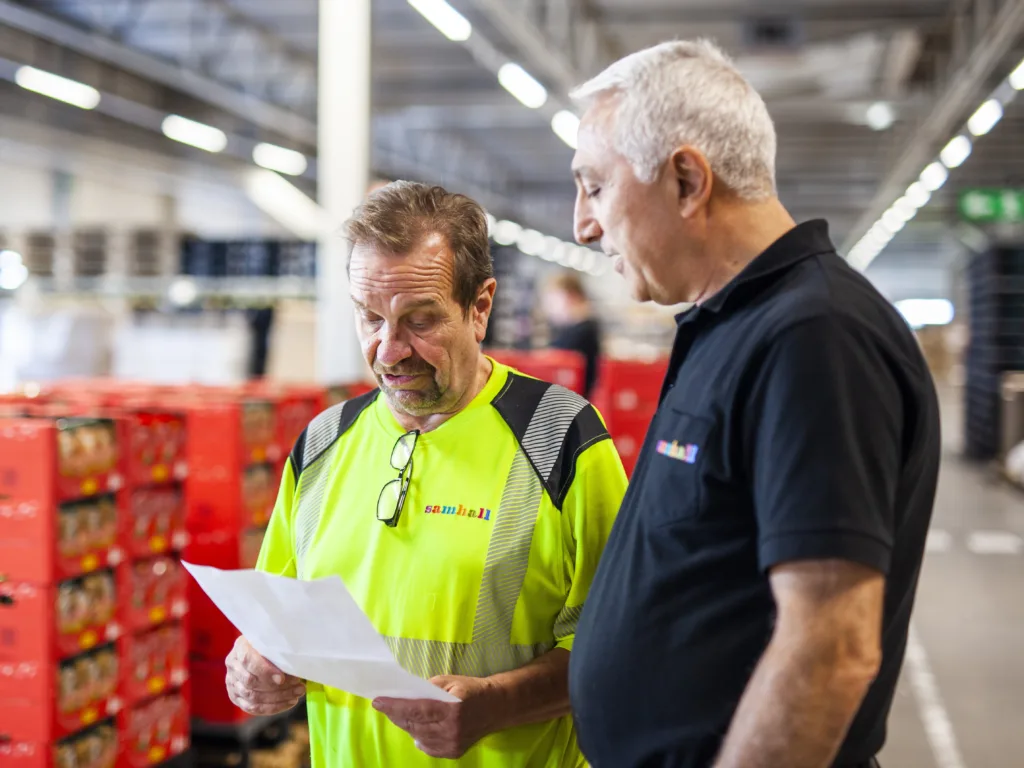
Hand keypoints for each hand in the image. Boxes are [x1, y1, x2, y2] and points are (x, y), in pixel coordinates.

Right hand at [225, 635, 304, 716]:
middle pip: (251, 681)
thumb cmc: (272, 643)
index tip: (282, 678)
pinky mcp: (236, 697)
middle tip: (299, 686)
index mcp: (241, 646)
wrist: (260, 651)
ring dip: (278, 698)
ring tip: (297, 694)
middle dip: (277, 687)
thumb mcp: (274, 640)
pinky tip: (288, 702)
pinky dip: (272, 707)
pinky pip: (252, 708)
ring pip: (252, 697)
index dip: (265, 671)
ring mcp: (232, 682)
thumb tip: (295, 665)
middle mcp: (233, 665)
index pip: (248, 660)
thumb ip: (279, 650)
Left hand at [372, 675, 501, 758]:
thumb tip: (404, 694)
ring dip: (407, 725)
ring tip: (402, 714)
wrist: (497, 707)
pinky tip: (419, 727)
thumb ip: (427, 688)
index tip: (378, 701)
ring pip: (418, 737)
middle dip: (397, 715)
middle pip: (414, 725)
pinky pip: (427, 747)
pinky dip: (419, 736)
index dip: (395, 706)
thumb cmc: (472, 689)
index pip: (417, 709)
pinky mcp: (454, 752)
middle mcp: (452, 729)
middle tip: (385, 705)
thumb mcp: (450, 681)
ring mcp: (453, 743)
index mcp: (452, 708)